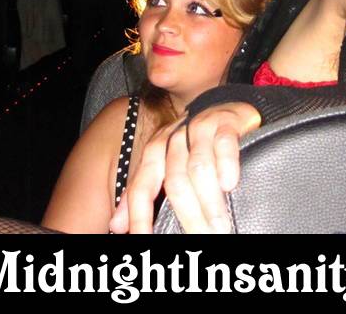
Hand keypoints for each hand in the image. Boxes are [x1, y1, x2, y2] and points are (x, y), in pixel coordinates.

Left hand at [109, 102, 260, 233]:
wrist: (226, 106)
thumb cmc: (195, 144)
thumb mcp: (166, 166)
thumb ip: (143, 193)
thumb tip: (116, 226)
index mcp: (155, 152)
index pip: (142, 187)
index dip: (140, 215)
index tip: (144, 239)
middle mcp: (174, 139)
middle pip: (175, 182)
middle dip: (188, 215)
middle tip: (201, 238)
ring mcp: (200, 128)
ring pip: (199, 168)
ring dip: (210, 202)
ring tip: (219, 227)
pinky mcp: (226, 122)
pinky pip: (224, 144)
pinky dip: (226, 165)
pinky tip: (229, 184)